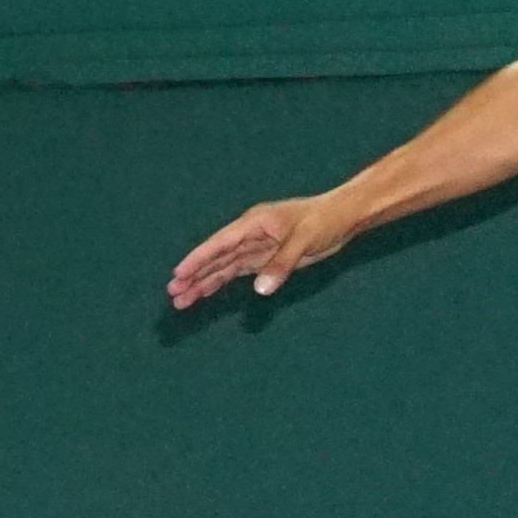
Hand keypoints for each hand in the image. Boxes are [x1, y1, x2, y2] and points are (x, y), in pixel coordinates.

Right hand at [167, 194, 355, 308]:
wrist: (343, 216)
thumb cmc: (324, 221)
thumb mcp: (304, 240)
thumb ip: (281, 264)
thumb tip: (259, 290)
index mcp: (254, 223)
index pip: (220, 243)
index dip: (198, 259)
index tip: (178, 274)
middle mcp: (249, 234)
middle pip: (216, 258)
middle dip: (194, 276)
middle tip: (173, 295)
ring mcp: (255, 247)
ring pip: (223, 267)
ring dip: (203, 282)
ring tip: (181, 300)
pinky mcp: (264, 258)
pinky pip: (236, 271)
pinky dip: (220, 282)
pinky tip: (205, 292)